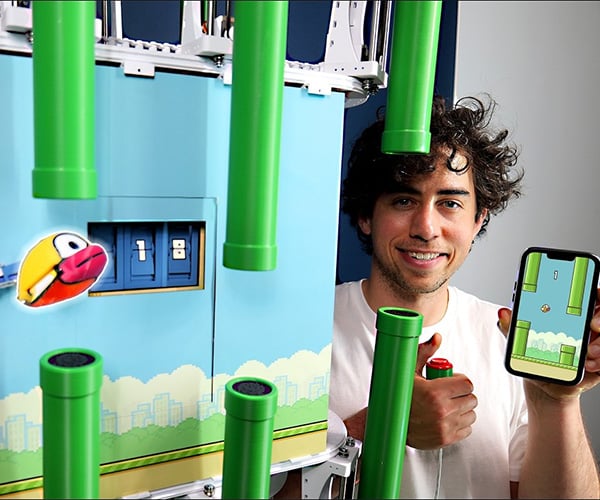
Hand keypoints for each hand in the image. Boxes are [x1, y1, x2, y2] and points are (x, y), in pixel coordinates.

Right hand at [406, 333, 477, 449]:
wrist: (389, 423)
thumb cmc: (398, 397)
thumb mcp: (409, 372)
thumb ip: (425, 353)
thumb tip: (437, 339)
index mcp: (435, 392)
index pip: (467, 384)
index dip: (460, 380)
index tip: (452, 381)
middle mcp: (442, 411)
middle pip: (471, 399)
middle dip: (462, 394)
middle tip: (448, 393)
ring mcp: (445, 427)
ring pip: (471, 414)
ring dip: (462, 409)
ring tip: (446, 405)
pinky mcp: (446, 439)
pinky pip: (467, 429)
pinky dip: (460, 424)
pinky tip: (446, 418)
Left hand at [497, 287, 599, 400]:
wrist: (544, 383)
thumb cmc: (535, 356)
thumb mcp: (520, 341)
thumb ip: (512, 327)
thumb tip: (503, 313)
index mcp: (568, 312)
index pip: (586, 293)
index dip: (592, 290)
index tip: (590, 292)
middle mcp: (586, 325)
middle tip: (593, 324)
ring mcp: (596, 342)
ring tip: (588, 353)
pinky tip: (588, 364)